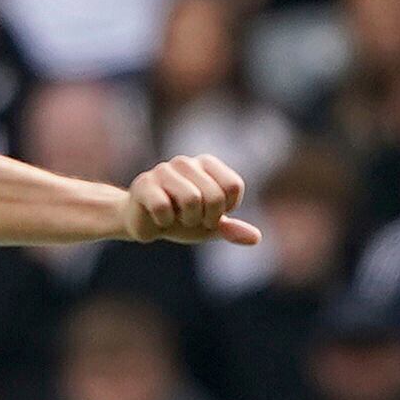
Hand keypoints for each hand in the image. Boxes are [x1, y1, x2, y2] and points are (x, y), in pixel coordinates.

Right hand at [124, 153, 260, 245]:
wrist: (144, 224)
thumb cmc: (181, 220)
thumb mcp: (210, 226)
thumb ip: (231, 229)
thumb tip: (256, 238)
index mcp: (206, 164)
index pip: (233, 186)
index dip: (225, 208)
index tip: (210, 213)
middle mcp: (185, 162)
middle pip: (214, 196)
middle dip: (206, 218)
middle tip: (192, 219)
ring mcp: (163, 170)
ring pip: (191, 199)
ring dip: (186, 220)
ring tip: (176, 217)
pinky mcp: (144, 184)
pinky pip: (164, 208)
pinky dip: (164, 222)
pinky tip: (159, 218)